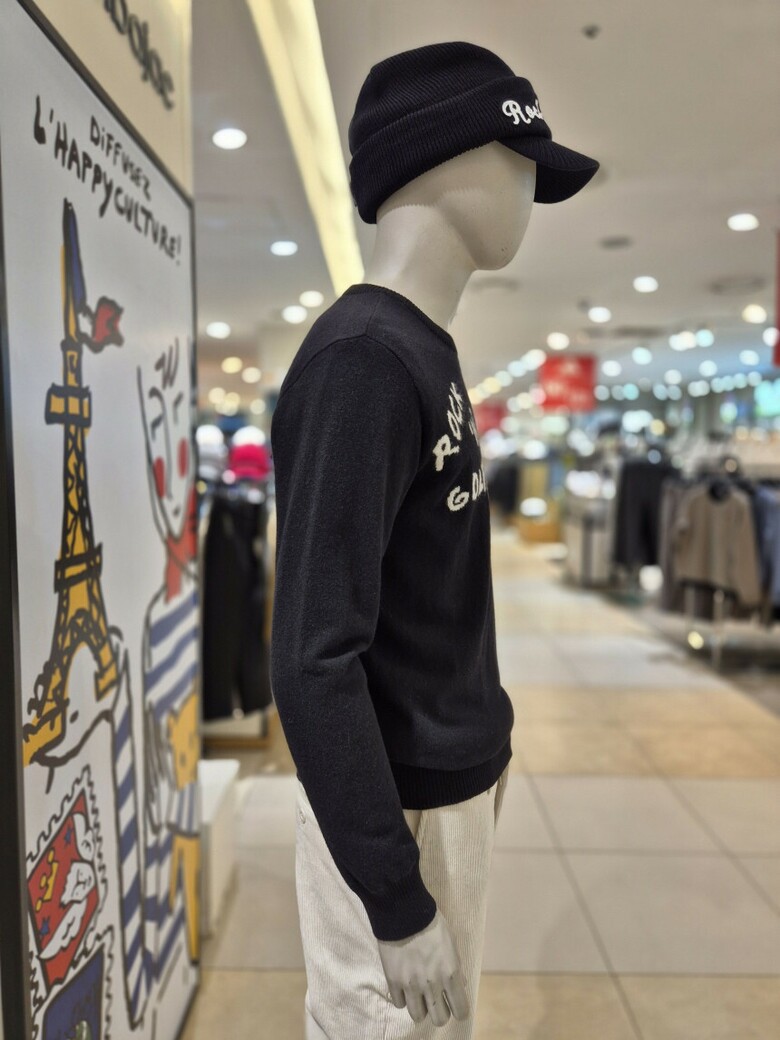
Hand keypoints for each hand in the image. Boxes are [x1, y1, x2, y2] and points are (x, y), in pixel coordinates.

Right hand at [377, 909, 469, 1027]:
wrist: (404, 912)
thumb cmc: (432, 923)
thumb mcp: (452, 942)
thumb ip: (456, 966)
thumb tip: (460, 983)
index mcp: (450, 974)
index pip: (461, 1010)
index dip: (459, 1010)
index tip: (455, 1005)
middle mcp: (432, 985)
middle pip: (439, 1019)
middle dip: (439, 1012)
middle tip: (436, 1000)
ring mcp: (411, 985)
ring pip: (418, 1016)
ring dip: (420, 1007)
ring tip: (419, 995)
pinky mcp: (393, 982)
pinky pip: (399, 1004)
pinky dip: (403, 998)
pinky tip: (405, 986)